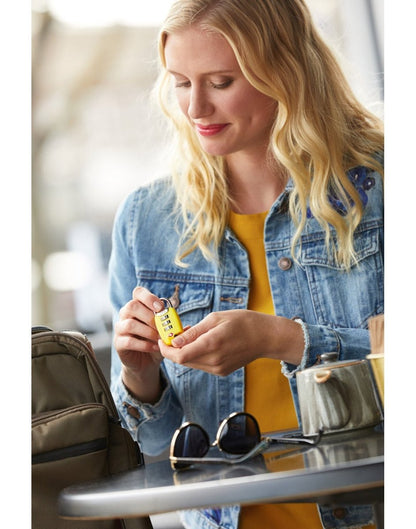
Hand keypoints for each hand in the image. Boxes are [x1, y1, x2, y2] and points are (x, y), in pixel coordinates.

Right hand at [114, 286, 165, 401]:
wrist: (145, 362)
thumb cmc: (156, 341)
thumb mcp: (166, 332)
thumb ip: (174, 327)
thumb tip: (187, 327)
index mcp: (138, 306)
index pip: (138, 292)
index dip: (149, 297)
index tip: (160, 308)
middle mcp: (126, 314)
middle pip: (132, 306)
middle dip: (149, 316)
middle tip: (161, 326)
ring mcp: (120, 328)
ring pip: (130, 324)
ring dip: (148, 332)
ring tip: (159, 339)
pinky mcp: (118, 343)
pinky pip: (129, 341)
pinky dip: (145, 345)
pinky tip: (155, 348)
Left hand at [159, 310, 303, 375]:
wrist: (265, 337)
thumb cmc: (243, 322)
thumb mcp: (216, 318)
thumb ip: (194, 331)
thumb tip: (175, 340)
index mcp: (211, 345)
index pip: (178, 355)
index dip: (166, 349)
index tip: (162, 339)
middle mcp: (213, 361)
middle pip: (182, 361)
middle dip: (174, 349)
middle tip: (174, 334)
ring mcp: (218, 369)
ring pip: (191, 363)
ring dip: (185, 352)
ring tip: (190, 336)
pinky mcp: (221, 372)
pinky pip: (201, 365)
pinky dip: (196, 355)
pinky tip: (202, 343)